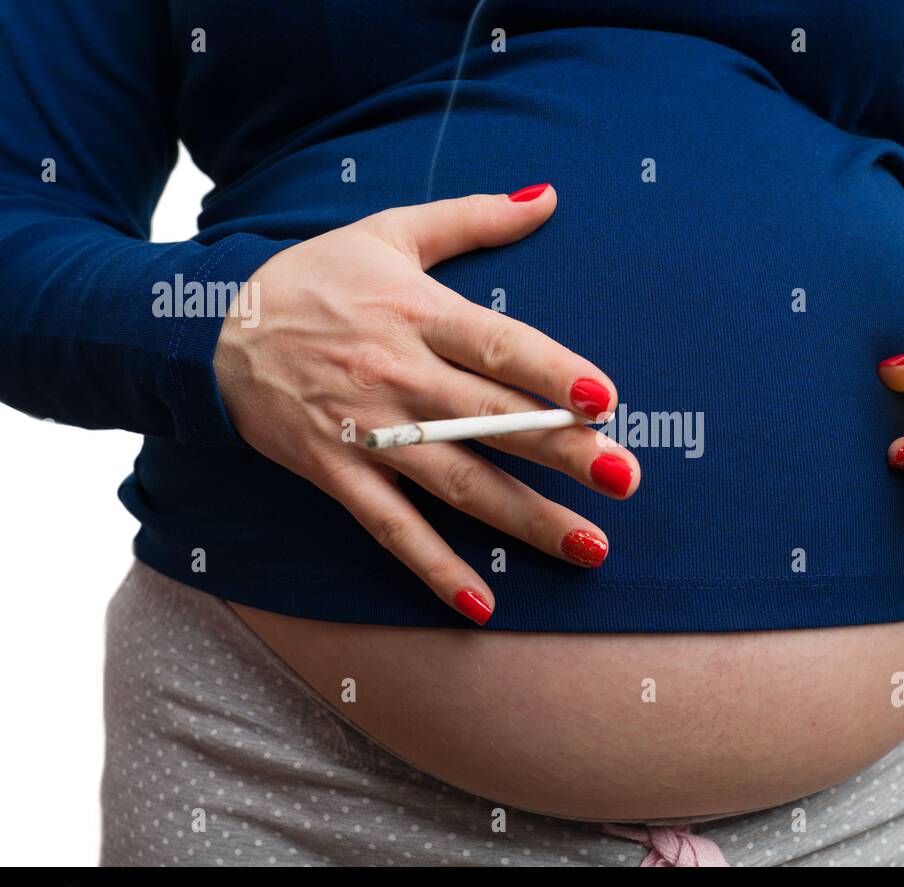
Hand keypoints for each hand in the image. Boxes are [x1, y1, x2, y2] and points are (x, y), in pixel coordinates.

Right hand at [214, 185, 638, 624]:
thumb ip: (474, 217)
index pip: (495, 344)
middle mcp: (396, 375)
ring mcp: (366, 431)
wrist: (210, 326)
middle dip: (560, 452)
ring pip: (456, 482)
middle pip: (490, 420)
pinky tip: (483, 606)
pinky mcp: (335, 472)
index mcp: (417, 313)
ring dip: (524, 518)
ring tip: (590, 545)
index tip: (604, 398)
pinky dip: (435, 569)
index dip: (550, 371)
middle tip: (625, 480)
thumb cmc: (316, 276)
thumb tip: (551, 195)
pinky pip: (391, 528)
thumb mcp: (389, 232)